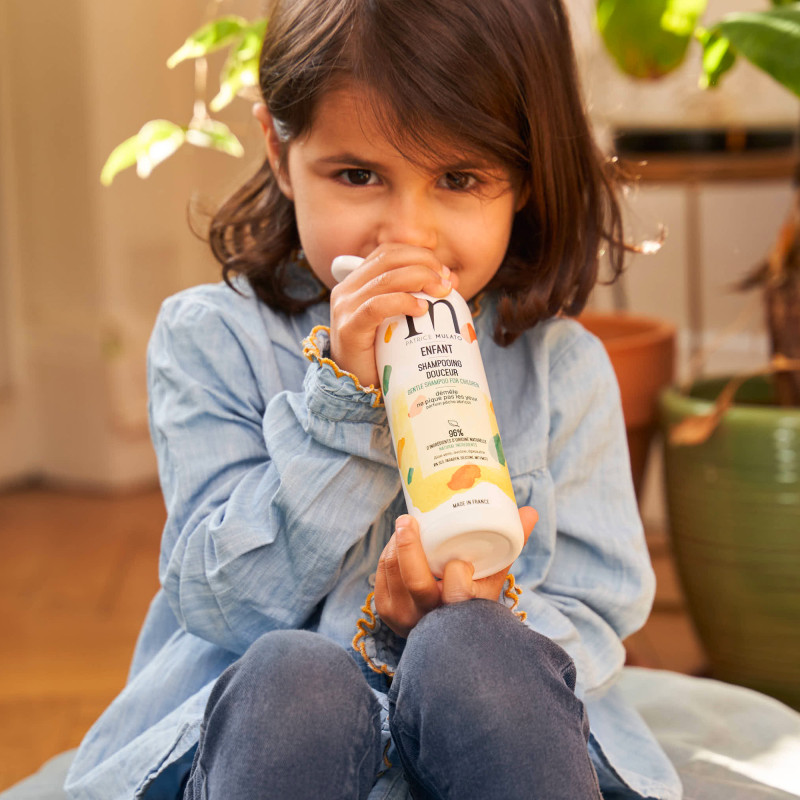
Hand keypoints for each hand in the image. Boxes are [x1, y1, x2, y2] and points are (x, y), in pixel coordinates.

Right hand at [328, 244, 453, 387]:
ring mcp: (345, 308)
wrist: (358, 386)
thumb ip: (418, 296)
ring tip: (440, 293)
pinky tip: (421, 309)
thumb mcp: (399, 319)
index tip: (443, 271)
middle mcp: (347, 290)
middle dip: (423, 264)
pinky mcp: (349, 329)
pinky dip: (402, 302)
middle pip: (388, 259)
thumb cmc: (382, 352)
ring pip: (385, 278)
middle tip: (446, 283)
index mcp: (357, 282)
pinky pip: (376, 306)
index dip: (418, 254)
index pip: (388, 252)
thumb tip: (451, 279)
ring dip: (419, 278)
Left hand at [374, 507, 537, 637]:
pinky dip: (390, 553)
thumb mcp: (493, 576)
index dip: (458, 574)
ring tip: (407, 526)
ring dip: (398, 544)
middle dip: (409, 546)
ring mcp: (405, 618)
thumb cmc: (474, 599)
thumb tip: (530, 512)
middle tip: (408, 520)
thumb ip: (511, 544)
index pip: (458, 593)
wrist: (446, 634)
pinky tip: (399, 541)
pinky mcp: (387, 611)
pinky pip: (383, 573)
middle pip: (416, 581)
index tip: (459, 560)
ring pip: (394, 571)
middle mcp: (432, 619)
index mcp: (463, 613)